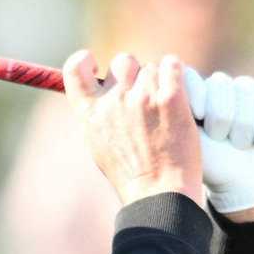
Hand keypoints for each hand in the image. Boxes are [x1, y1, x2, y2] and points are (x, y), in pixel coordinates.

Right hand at [62, 50, 202, 206]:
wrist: (159, 193)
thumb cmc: (130, 175)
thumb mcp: (100, 145)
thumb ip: (98, 115)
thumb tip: (101, 94)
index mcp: (91, 112)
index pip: (74, 68)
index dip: (84, 60)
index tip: (95, 65)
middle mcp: (114, 100)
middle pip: (122, 61)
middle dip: (133, 73)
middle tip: (144, 95)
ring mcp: (143, 97)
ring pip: (152, 67)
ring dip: (159, 80)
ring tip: (164, 106)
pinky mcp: (171, 98)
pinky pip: (174, 66)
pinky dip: (176, 74)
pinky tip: (178, 93)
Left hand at [183, 68, 253, 217]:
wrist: (244, 188)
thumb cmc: (212, 167)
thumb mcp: (188, 142)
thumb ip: (175, 115)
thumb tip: (163, 91)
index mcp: (196, 98)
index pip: (192, 76)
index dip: (197, 90)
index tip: (198, 114)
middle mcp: (221, 92)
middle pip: (220, 82)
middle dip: (221, 114)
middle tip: (219, 138)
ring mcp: (248, 97)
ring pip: (246, 89)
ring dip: (243, 122)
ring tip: (240, 145)